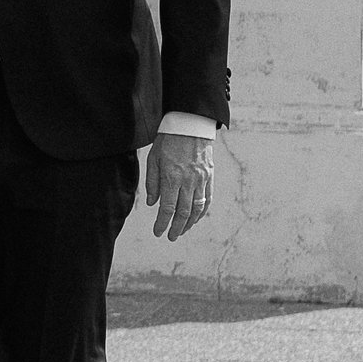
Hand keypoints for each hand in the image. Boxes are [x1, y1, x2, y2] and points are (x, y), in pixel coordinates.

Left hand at [146, 129, 212, 243]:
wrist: (190, 125)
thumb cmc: (168, 141)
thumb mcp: (153, 159)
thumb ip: (152, 182)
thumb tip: (153, 203)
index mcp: (172, 177)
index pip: (167, 208)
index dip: (162, 223)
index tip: (158, 232)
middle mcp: (188, 181)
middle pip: (183, 212)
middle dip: (176, 227)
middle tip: (170, 237)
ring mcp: (201, 179)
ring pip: (197, 208)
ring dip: (189, 223)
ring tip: (181, 231)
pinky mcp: (209, 176)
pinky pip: (207, 199)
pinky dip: (202, 212)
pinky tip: (195, 219)